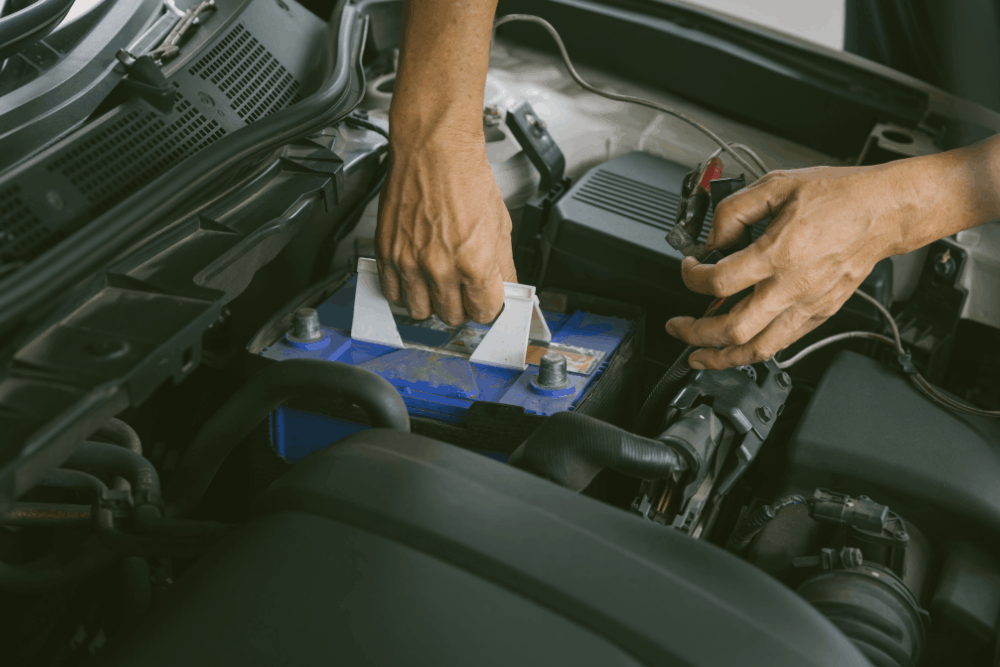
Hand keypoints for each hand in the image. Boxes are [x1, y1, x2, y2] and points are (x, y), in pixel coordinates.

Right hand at [376, 137, 516, 324]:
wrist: (433, 149)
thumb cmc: (465, 177)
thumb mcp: (500, 223)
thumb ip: (504, 264)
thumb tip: (507, 288)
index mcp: (475, 263)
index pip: (484, 313)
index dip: (488, 308)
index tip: (485, 302)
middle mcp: (441, 267)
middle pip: (452, 316)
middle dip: (461, 307)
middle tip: (463, 291)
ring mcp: (410, 263)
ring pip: (420, 312)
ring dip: (431, 304)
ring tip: (438, 286)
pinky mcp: (387, 253)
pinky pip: (392, 292)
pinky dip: (404, 291)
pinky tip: (415, 277)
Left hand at [664, 162, 939, 369]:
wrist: (885, 211)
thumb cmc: (839, 196)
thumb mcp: (778, 185)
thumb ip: (736, 210)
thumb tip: (713, 238)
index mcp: (779, 253)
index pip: (718, 282)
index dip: (692, 278)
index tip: (689, 270)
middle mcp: (793, 286)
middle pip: (733, 329)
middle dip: (695, 335)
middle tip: (678, 328)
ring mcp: (808, 305)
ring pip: (758, 349)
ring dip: (722, 358)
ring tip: (699, 356)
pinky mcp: (820, 314)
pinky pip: (781, 345)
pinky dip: (753, 352)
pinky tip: (737, 348)